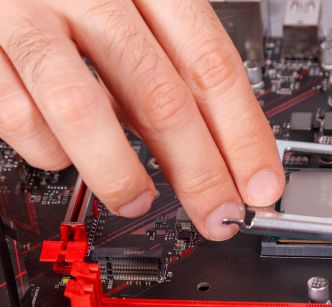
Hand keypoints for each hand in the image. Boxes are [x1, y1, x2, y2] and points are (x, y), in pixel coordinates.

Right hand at [0, 0, 284, 239]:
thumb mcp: (129, 4)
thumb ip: (165, 61)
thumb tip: (215, 143)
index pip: (212, 65)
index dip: (244, 135)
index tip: (261, 186)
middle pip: (162, 96)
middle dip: (200, 173)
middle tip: (220, 215)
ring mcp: (25, 15)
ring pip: (85, 112)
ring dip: (121, 174)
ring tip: (138, 201)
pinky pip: (19, 115)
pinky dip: (50, 150)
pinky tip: (65, 153)